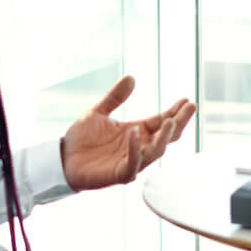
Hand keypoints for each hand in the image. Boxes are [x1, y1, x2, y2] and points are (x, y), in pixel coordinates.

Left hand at [61, 75, 196, 191]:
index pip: (162, 121)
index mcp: (137, 132)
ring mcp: (131, 161)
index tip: (187, 101)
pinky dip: (135, 149)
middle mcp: (138, 147)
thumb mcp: (98, 112)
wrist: (61, 157)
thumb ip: (115, 97)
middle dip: (179, 123)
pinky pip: (133, 164)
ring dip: (164, 137)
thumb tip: (131, 77)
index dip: (175, 112)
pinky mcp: (119, 173)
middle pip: (167, 137)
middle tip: (189, 108)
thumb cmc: (81, 138)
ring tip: (170, 121)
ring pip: (155, 152)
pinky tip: (134, 132)